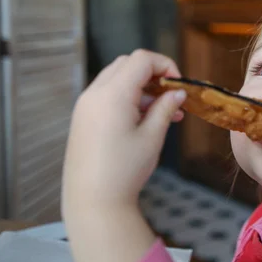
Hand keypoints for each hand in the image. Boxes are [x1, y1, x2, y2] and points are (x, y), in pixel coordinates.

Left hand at [61, 49, 185, 261]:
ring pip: (117, 77)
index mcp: (113, 94)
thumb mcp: (152, 136)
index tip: (178, 87)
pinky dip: (127, 97)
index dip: (165, 65)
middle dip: (153, 74)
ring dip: (141, 86)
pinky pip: (107, 94)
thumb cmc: (125, 169)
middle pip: (127, 64)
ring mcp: (85, 105)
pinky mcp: (82, 117)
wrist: (92, 201)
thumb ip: (166, 108)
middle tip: (171, 96)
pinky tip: (144, 119)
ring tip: (164, 111)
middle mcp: (94, 93)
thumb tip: (178, 93)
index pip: (142, 59)